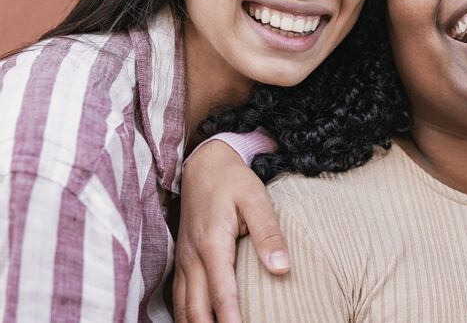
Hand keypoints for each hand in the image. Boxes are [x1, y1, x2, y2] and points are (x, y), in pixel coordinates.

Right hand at [173, 140, 288, 322]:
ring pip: (182, 306)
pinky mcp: (182, 260)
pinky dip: (186, 315)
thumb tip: (282, 268)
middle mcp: (192, 257)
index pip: (221, 292)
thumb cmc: (233, 182)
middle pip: (196, 307)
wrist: (204, 165)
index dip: (231, 318)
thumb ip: (268, 234)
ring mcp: (184, 259)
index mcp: (212, 243)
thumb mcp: (256, 200)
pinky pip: (178, 296)